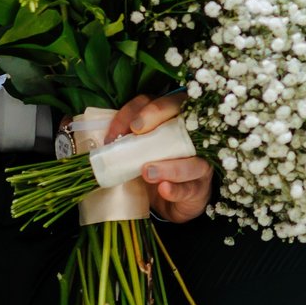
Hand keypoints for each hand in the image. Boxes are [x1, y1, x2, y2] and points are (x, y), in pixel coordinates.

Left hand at [109, 93, 212, 224]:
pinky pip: (191, 187)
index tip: (117, 131)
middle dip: (157, 115)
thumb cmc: (154, 169)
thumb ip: (129, 144)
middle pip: (182, 114)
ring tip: (147, 171)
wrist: (171, 202)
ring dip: (169, 164)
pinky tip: (164, 189)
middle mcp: (193, 135)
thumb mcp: (140, 153)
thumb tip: (104, 142)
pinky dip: (176, 188)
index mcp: (174, 120)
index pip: (158, 102)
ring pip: (191, 157)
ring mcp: (201, 161)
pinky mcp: (201, 187)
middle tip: (136, 130)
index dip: (136, 110)